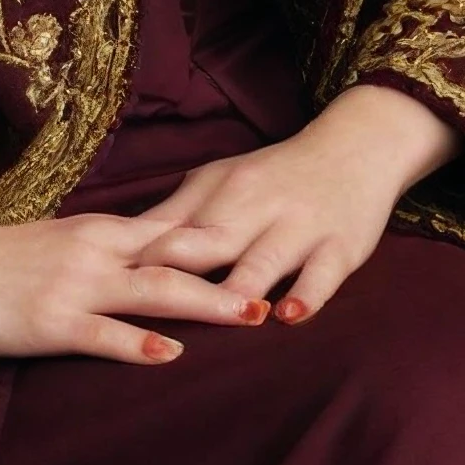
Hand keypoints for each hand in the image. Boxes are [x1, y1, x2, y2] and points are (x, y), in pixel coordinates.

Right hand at [0, 197, 272, 366]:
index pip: (177, 231)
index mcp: (102, 231)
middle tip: (287, 284)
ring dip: (208, 303)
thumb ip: (106, 249)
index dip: (229, 243)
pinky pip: (102, 334)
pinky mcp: (49, 322)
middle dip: (236, 272)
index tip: (275, 249)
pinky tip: (172, 355)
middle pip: (181, 257)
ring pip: (154, 291)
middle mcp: (97, 251)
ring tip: (254, 315)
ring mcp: (75, 286)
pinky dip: (140, 344)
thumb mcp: (59, 244)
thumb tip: (152, 257)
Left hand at [134, 83, 461, 323]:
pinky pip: (323, 274)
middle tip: (149, 310)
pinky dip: (307, 294)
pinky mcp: (340, 247)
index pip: (173, 231)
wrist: (355, 147)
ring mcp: (300, 229)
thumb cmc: (274, 173)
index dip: (141, 261)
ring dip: (243, 287)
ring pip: (266, 260)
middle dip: (183, 274)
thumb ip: (176, 214)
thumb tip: (123, 245)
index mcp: (221, 194)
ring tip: (227, 317)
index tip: (109, 289)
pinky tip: (290, 316)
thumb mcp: (220, 181)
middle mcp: (257, 210)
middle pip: (212, 244)